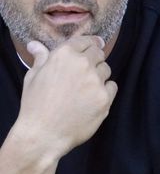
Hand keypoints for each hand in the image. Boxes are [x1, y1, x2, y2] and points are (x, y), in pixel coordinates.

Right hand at [16, 36, 116, 159]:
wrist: (44, 133)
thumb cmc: (35, 104)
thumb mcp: (33, 77)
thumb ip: (41, 58)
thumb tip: (35, 44)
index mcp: (64, 55)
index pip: (84, 41)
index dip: (90, 43)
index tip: (95, 44)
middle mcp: (83, 65)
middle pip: (98, 53)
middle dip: (94, 58)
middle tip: (88, 68)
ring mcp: (96, 82)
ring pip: (106, 69)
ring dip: (99, 75)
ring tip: (85, 87)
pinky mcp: (106, 98)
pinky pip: (112, 86)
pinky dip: (105, 90)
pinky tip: (93, 98)